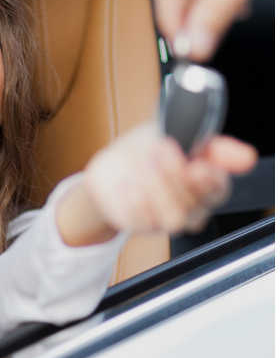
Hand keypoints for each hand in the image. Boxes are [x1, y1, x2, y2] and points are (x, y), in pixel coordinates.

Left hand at [57, 122, 256, 244]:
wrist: (110, 169)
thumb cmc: (147, 150)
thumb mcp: (172, 132)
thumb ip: (207, 142)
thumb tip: (246, 157)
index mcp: (205, 182)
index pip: (219, 188)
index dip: (211, 180)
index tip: (197, 165)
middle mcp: (191, 205)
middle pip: (196, 202)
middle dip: (176, 174)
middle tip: (159, 149)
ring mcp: (167, 218)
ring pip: (176, 218)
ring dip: (158, 189)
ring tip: (143, 165)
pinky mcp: (142, 225)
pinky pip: (144, 221)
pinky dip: (134, 199)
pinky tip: (126, 182)